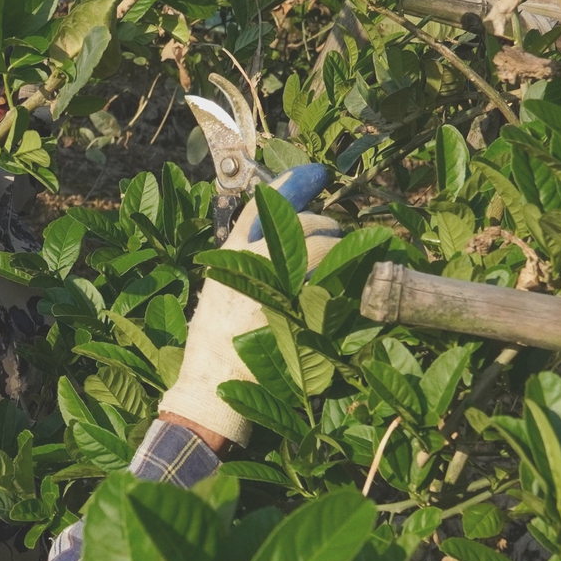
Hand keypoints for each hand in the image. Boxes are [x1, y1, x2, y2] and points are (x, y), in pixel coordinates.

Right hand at [158, 165, 341, 446]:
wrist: (213, 388)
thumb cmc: (215, 343)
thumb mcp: (221, 290)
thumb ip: (246, 260)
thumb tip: (283, 236)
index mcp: (231, 254)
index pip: (262, 204)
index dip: (293, 183)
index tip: (316, 172)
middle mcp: (254, 262)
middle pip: (304, 222)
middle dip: (325, 227)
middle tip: (332, 240)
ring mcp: (281, 285)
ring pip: (327, 247)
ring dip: (340, 252)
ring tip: (339, 267)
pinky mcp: (304, 312)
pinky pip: (338, 284)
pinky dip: (347, 285)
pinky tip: (346, 294)